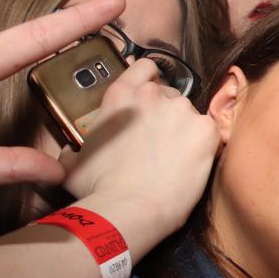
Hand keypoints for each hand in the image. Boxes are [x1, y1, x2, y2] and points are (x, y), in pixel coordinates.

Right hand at [61, 58, 218, 238]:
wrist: (132, 209)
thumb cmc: (100, 190)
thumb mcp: (74, 164)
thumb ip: (75, 148)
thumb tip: (70, 152)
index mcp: (120, 96)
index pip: (144, 68)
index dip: (150, 80)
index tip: (152, 96)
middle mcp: (152, 96)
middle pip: (169, 95)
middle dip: (166, 114)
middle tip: (160, 141)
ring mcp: (182, 110)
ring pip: (189, 114)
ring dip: (185, 130)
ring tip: (175, 158)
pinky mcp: (206, 129)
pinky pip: (208, 132)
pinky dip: (203, 146)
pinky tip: (191, 164)